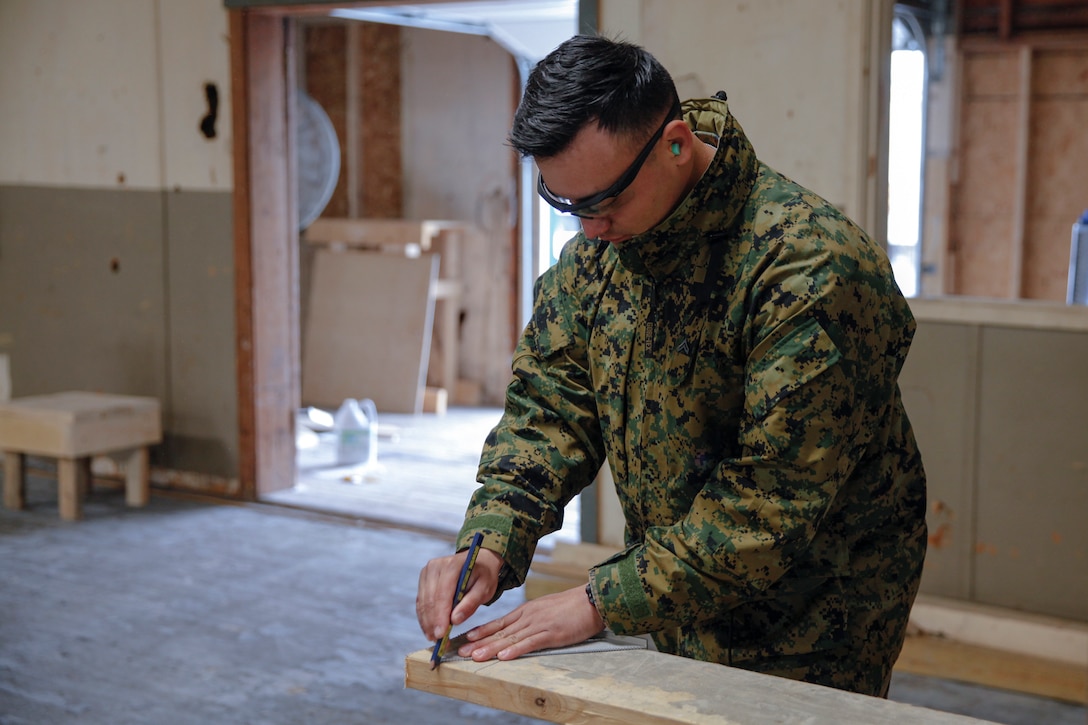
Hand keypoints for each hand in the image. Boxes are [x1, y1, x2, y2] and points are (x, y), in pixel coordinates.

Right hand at [416, 546, 503, 640]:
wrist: (478, 562)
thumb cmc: (483, 576)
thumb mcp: (485, 589)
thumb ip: (471, 603)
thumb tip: (454, 620)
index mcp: (452, 565)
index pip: (442, 594)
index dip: (440, 616)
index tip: (441, 635)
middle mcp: (435, 566)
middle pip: (430, 599)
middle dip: (433, 622)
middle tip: (437, 641)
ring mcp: (427, 571)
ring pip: (423, 602)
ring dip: (427, 622)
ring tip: (433, 639)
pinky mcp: (424, 579)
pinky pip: (421, 601)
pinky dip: (424, 617)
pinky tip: (430, 630)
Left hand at [458, 585, 604, 661]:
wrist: (591, 600)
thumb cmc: (570, 607)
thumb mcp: (544, 609)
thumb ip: (529, 619)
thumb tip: (515, 629)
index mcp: (526, 611)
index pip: (499, 623)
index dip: (481, 632)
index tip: (465, 639)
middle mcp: (528, 617)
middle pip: (500, 632)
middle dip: (479, 642)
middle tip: (461, 652)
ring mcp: (539, 625)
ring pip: (511, 638)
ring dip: (492, 648)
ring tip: (476, 656)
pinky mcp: (552, 633)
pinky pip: (531, 643)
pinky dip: (516, 650)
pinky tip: (504, 656)